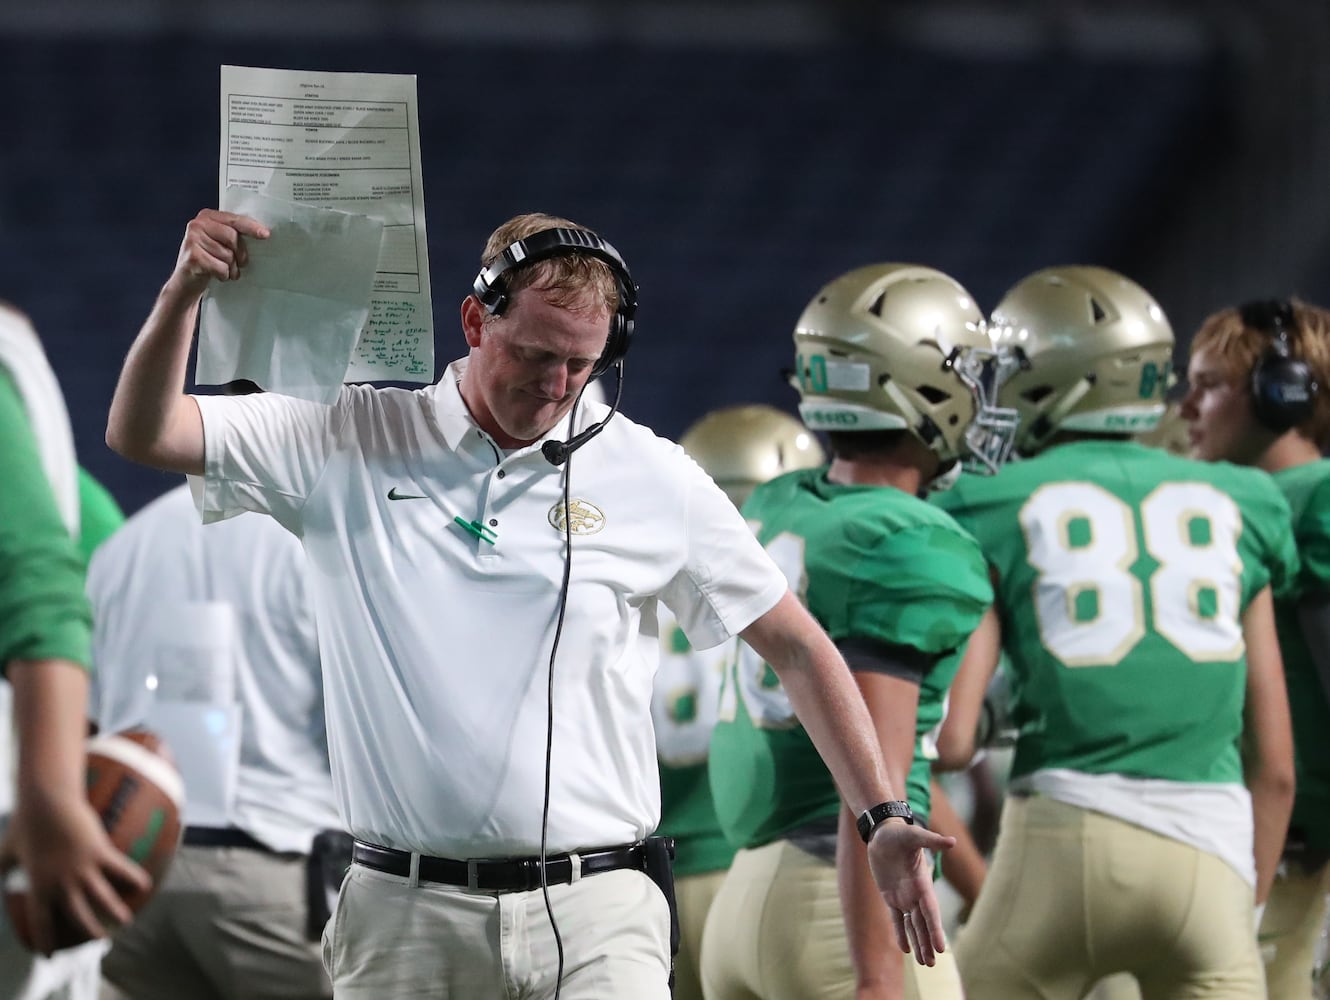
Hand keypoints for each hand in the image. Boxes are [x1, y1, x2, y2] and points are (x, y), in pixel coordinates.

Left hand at [0, 789, 149, 954]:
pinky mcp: (100, 852)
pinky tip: (144, 885)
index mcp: (38, 886)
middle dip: (90, 931)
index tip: (48, 956)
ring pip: (102, 898)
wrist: (46, 802)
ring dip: (115, 912)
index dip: (45, 941)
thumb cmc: (25, 823)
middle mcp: (62, 883)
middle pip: (78, 916)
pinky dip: (133, 878)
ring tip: (126, 920)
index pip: (41, 921)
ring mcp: (82, 869)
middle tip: (100, 939)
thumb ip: (1, 868)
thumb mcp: (6, 850)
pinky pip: (121, 869)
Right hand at [170, 209, 269, 296]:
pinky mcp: (193, 258)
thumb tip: (262, 234)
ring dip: (231, 268)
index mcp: (207, 217)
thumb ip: (234, 234)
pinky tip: (216, 275)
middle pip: (232, 237)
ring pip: (228, 255)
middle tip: (239, 264)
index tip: (265, 235)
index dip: (251, 227)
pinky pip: (221, 268)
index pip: (234, 219)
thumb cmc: (209, 261)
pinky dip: (223, 275)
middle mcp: (197, 225)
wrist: (186, 282)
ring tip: (225, 270)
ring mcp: (192, 240)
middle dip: (240, 254)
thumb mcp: (220, 243)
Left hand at [866, 820, 955, 965]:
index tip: (942, 947)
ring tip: (925, 963)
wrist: (883, 833)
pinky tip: (906, 950)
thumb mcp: (913, 835)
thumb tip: (951, 841)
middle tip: (933, 964)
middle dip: (928, 943)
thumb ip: (931, 840)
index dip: (935, 929)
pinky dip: (901, 934)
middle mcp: (915, 893)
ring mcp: (903, 896)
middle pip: (923, 923)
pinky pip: (896, 919)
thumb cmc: (899, 833)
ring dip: (919, 943)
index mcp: (922, 883)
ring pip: (912, 925)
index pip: (931, 911)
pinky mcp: (890, 896)